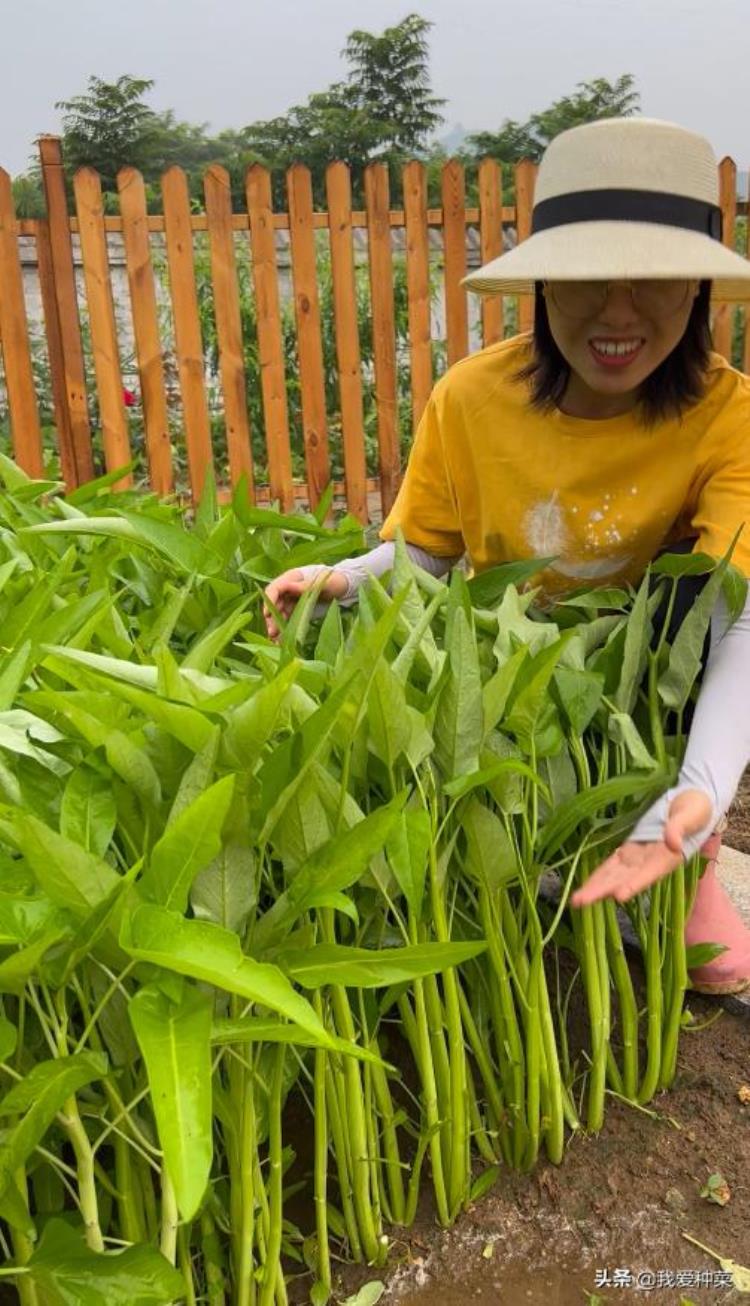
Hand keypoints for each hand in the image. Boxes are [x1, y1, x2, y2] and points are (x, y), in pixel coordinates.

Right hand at [262, 567, 347, 640]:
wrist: (345, 587)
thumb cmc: (335, 580)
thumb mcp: (323, 582)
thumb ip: (306, 585)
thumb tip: (288, 587)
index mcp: (292, 578)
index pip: (275, 588)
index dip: (269, 601)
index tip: (267, 614)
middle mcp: (289, 588)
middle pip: (274, 603)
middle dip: (271, 618)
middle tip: (272, 633)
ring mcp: (292, 599)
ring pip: (279, 613)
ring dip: (276, 626)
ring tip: (275, 640)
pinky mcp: (297, 609)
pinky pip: (287, 619)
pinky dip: (284, 629)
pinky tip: (281, 640)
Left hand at [570, 788, 712, 906]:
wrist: (692, 803)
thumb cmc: (696, 808)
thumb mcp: (691, 813)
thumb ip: (680, 827)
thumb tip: (672, 843)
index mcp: (667, 857)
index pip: (648, 873)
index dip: (633, 884)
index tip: (618, 895)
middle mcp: (650, 862)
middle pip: (623, 879)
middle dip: (602, 891)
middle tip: (579, 902)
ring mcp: (638, 857)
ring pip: (613, 874)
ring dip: (595, 887)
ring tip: (576, 900)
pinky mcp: (630, 849)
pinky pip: (612, 864)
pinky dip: (599, 874)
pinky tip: (586, 885)